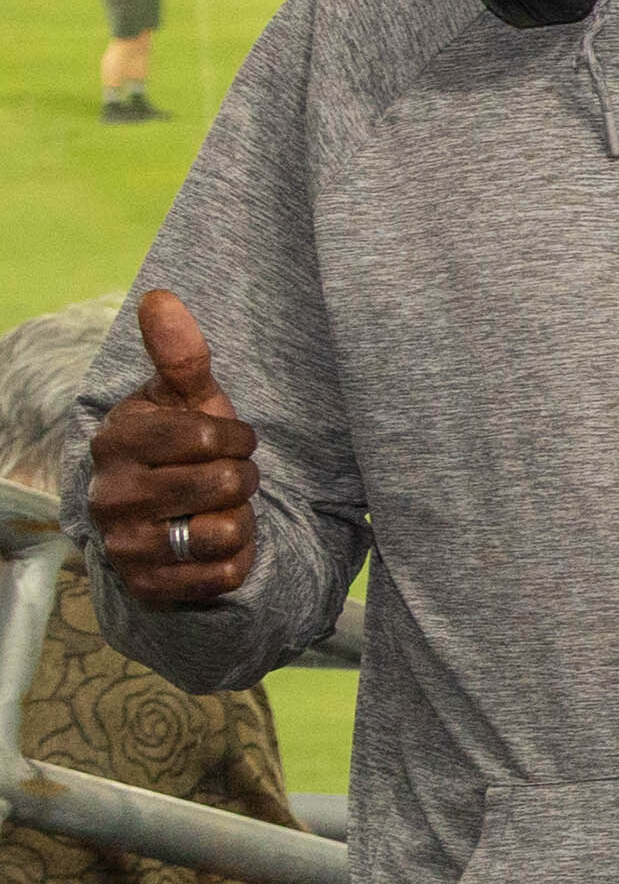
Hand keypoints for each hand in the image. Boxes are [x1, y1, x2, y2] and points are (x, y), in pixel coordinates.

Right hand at [80, 291, 256, 609]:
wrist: (171, 518)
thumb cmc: (185, 447)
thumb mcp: (187, 400)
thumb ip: (179, 355)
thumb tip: (161, 297)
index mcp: (117, 441)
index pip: (207, 435)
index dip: (236, 437)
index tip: (232, 439)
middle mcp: (110, 495)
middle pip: (222, 483)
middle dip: (243, 478)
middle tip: (229, 478)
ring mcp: (123, 545)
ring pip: (223, 530)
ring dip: (239, 520)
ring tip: (218, 510)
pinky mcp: (146, 587)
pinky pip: (222, 574)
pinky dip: (235, 560)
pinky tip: (214, 545)